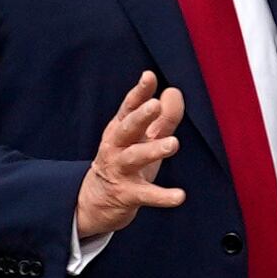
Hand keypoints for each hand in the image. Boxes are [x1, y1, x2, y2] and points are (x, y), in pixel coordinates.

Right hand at [77, 71, 184, 240]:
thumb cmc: (126, 161)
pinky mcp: (128, 194)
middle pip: (127, 128)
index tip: (149, 77)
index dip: (139, 92)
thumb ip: (163, 117)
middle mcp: (117, 146)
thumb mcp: (144, 138)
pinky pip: (146, 194)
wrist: (97, 200)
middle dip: (140, 116)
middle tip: (154, 105)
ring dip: (153, 150)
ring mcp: (120, 170)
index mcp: (121, 129)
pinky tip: (179, 196)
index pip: (129, 107)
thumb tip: (174, 91)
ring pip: (135, 157)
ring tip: (173, 143)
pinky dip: (162, 196)